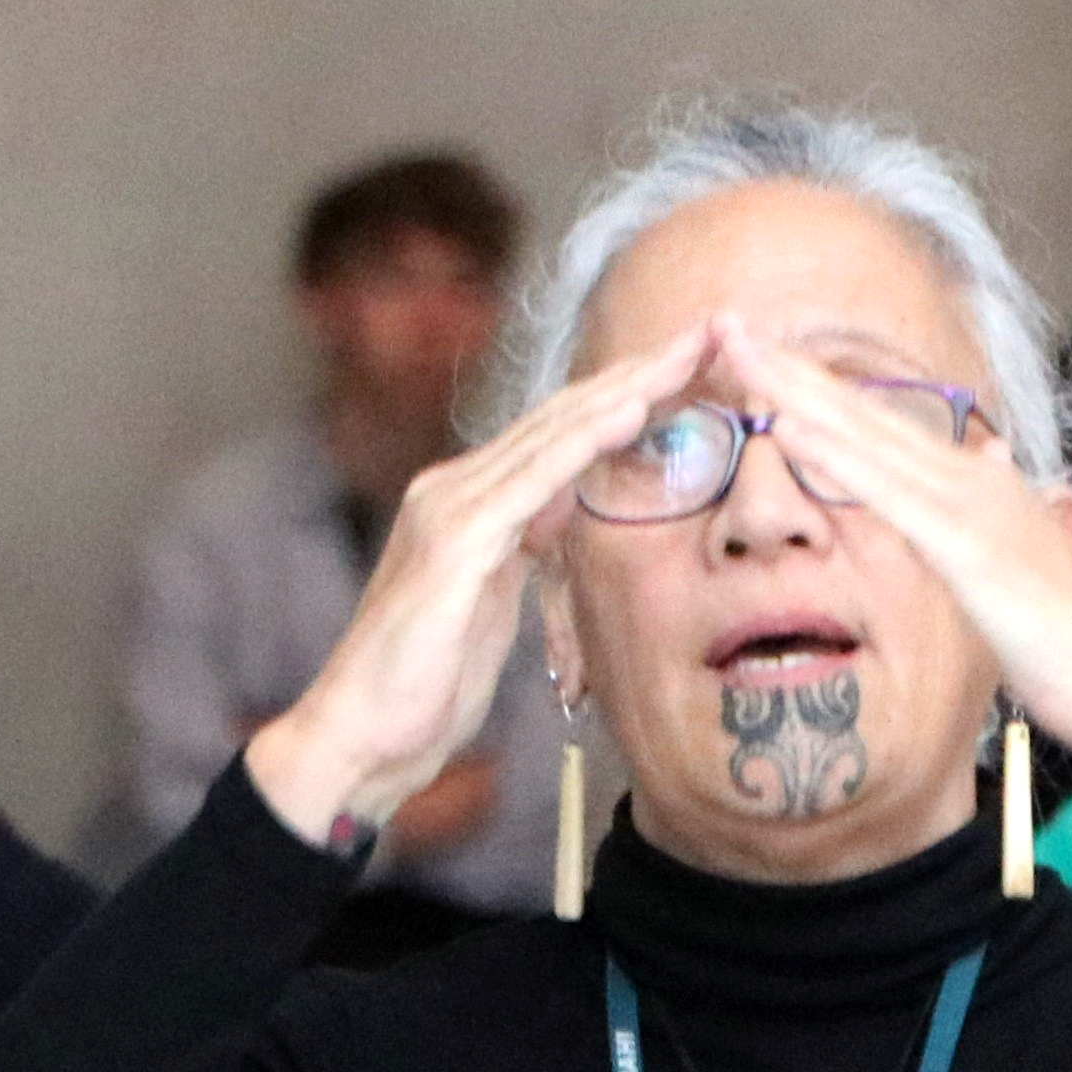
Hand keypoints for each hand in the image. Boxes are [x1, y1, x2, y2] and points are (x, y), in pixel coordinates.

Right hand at [246, 330, 713, 845]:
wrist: (361, 737)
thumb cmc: (423, 687)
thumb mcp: (489, 604)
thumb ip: (519, 550)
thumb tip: (556, 512)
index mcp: (468, 503)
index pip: (559, 436)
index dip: (626, 398)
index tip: (690, 371)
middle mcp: (454, 489)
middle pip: (561, 417)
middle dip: (638, 373)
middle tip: (710, 333)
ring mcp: (450, 508)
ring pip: (552, 432)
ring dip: (624, 390)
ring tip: (684, 354)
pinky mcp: (454, 542)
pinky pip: (532, 479)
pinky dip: (583, 441)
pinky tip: (630, 412)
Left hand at [713, 321, 1071, 782]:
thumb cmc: (1068, 636)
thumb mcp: (1024, 553)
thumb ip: (1000, 501)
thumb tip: (994, 454)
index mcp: (974, 483)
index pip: (881, 424)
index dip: (820, 387)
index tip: (764, 357)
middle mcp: (968, 478)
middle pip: (862, 412)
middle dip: (792, 367)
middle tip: (727, 323)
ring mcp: (966, 507)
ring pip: (865, 437)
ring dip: (798, 392)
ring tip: (740, 352)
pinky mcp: (963, 548)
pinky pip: (884, 495)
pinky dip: (834, 457)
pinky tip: (788, 429)